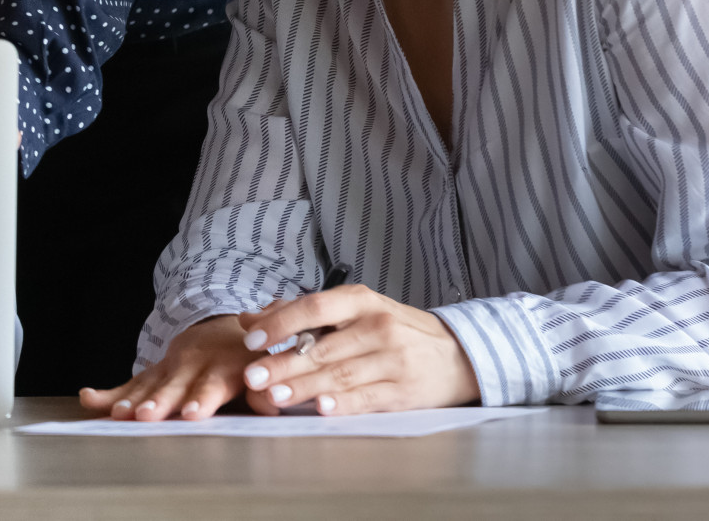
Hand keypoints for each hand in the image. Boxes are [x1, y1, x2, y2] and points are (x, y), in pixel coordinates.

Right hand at [78, 314, 255, 420]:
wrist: (225, 325)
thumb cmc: (251, 351)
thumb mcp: (267, 360)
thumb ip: (269, 384)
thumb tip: (272, 400)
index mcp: (224, 364)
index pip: (212, 383)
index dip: (202, 397)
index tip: (192, 414)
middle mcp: (194, 364)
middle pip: (175, 386)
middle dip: (160, 402)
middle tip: (147, 416)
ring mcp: (170, 367)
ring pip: (150, 385)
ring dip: (134, 400)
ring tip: (119, 414)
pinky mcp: (155, 372)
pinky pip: (130, 383)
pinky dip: (109, 392)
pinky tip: (89, 398)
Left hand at [231, 287, 479, 415]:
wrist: (457, 354)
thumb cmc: (395, 330)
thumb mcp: (356, 311)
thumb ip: (304, 314)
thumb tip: (251, 318)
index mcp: (362, 301)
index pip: (314, 307)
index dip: (280, 323)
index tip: (251, 339)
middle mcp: (378, 327)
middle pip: (323, 347)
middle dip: (283, 363)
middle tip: (253, 376)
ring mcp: (394, 360)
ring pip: (340, 374)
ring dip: (303, 386)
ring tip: (274, 396)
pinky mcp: (405, 391)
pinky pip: (367, 397)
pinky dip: (343, 403)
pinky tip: (320, 407)